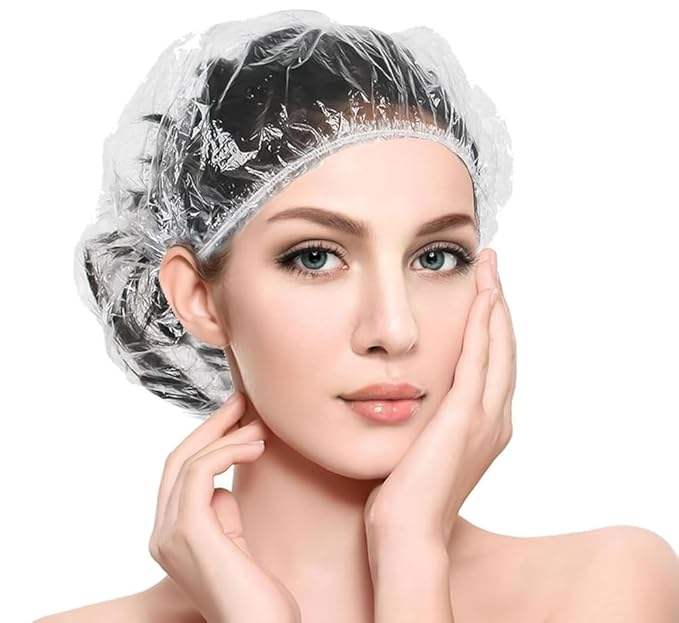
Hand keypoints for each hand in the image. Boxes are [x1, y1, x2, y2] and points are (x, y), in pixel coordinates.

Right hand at [147, 391, 301, 622]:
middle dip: (212, 425)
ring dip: (227, 434)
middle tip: (244, 400)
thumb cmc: (257, 597)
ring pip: (187, 460)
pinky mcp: (188, 531)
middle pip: (177, 460)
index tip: (237, 417)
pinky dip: (228, 450)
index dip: (206, 439)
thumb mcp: (235, 545)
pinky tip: (257, 446)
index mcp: (169, 536)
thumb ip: (222, 516)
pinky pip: (201, 472)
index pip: (180, 473)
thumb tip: (223, 488)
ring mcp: (169, 533)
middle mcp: (161, 533)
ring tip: (261, 424)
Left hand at [363, 248, 516, 550]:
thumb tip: (405, 401)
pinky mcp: (466, 416)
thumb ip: (426, 422)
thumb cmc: (405, 498)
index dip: (492, 325)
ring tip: (489, 267)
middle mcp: (495, 418)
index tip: (483, 293)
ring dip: (494, 302)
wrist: (407, 534)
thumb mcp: (421, 449)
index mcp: (485, 426)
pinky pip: (479, 357)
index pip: (493, 363)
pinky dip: (484, 323)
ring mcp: (485, 417)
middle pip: (504, 347)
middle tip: (491, 267)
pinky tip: (482, 295)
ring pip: (498, 345)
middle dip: (498, 303)